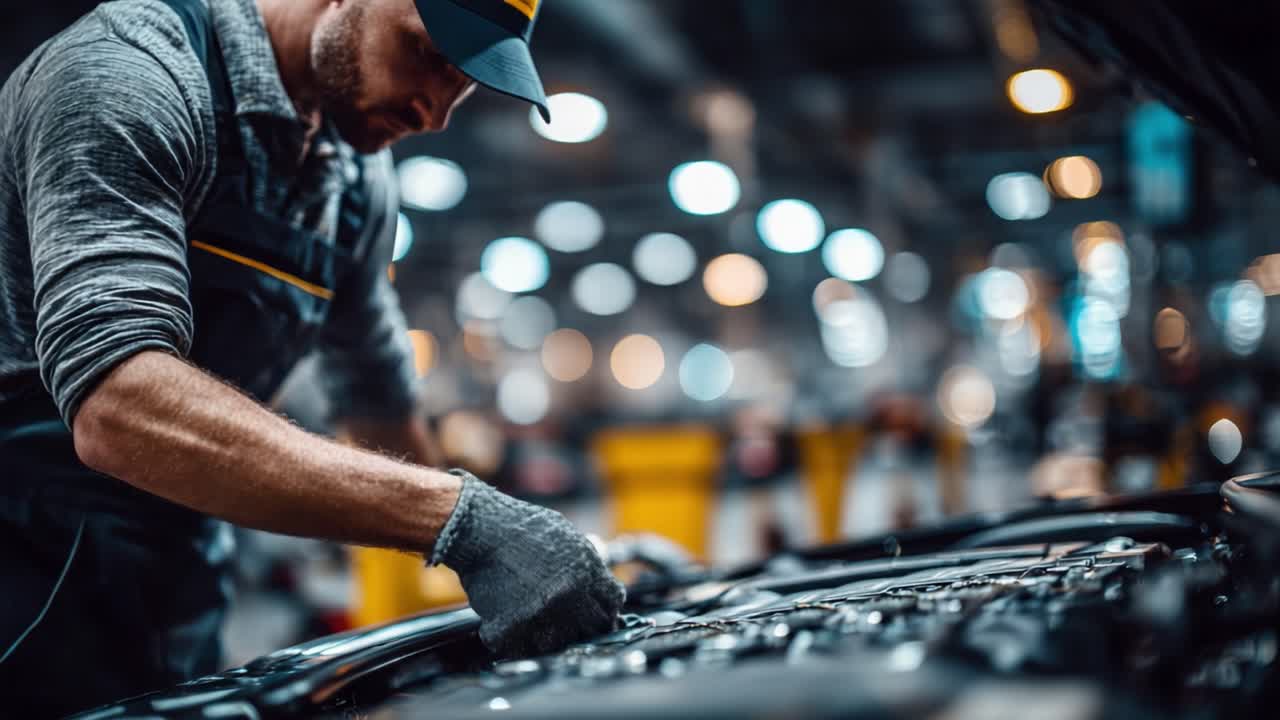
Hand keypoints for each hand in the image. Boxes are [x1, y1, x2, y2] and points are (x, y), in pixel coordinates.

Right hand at [430, 470, 625, 656]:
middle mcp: (568, 595)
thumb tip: (599, 584)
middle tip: (569, 623)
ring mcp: (540, 613)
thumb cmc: (520, 527)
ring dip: (550, 637)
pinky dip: (517, 641)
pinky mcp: (512, 626)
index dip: (606, 610)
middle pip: (592, 628)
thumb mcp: (566, 535)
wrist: (479, 529)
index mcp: (585, 570)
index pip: (612, 604)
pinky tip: (513, 624)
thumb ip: (587, 563)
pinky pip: (522, 648)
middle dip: (584, 626)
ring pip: (559, 644)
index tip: (599, 614)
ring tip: (538, 622)